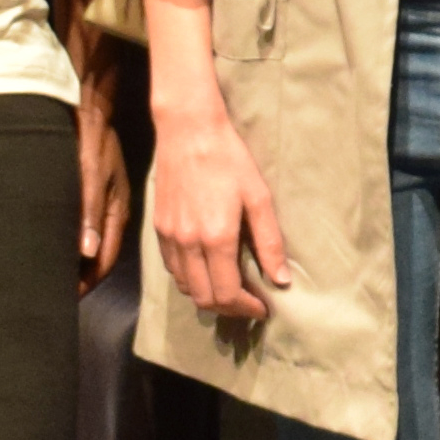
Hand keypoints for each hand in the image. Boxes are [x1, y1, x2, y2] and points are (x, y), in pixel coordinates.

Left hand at [71, 43, 131, 277]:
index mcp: (117, 211)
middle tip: (54, 298)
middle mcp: (113, 212)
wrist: (92, 105)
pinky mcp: (95, 195)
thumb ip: (89, 211)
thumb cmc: (91, 138)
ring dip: (76, 263)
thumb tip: (87, 253)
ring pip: (92, 244)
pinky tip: (57, 247)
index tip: (65, 300)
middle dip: (81, 278)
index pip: (104, 259)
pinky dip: (73, 244)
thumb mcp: (91, 172)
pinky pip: (86, 229)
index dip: (86, 281)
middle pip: (98, 257)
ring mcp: (105, 203)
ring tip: (52, 279)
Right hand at [148, 102, 291, 329]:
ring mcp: (169, 237)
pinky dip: (190, 279)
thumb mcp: (259, 197)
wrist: (189, 131)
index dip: (246, 308)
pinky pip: (172, 268)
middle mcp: (188, 243)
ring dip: (208, 295)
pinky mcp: (159, 228)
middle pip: (204, 297)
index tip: (263, 307)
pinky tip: (207, 269)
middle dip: (229, 308)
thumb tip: (281, 279)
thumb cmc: (230, 160)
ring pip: (185, 286)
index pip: (227, 294)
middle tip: (250, 302)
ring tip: (231, 288)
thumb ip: (269, 242)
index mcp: (216, 238)